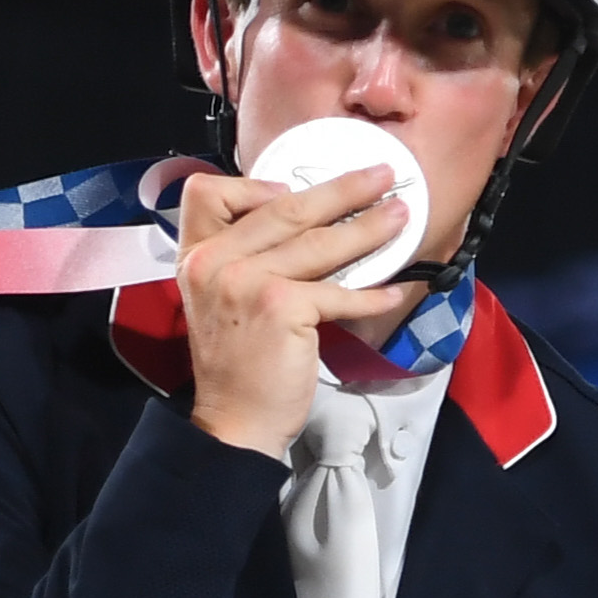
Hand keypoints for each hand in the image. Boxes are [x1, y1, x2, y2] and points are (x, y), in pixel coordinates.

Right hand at [176, 160, 421, 459]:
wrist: (234, 420)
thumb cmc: (236, 363)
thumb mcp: (220, 298)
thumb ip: (245, 258)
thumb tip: (304, 220)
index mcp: (196, 254)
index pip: (210, 192)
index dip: (253, 184)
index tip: (291, 190)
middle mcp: (214, 261)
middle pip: (285, 208)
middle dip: (342, 189)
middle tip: (383, 176)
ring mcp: (246, 281)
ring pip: (319, 244)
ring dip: (368, 228)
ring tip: (401, 218)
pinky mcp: (281, 307)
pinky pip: (337, 292)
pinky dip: (369, 295)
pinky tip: (392, 291)